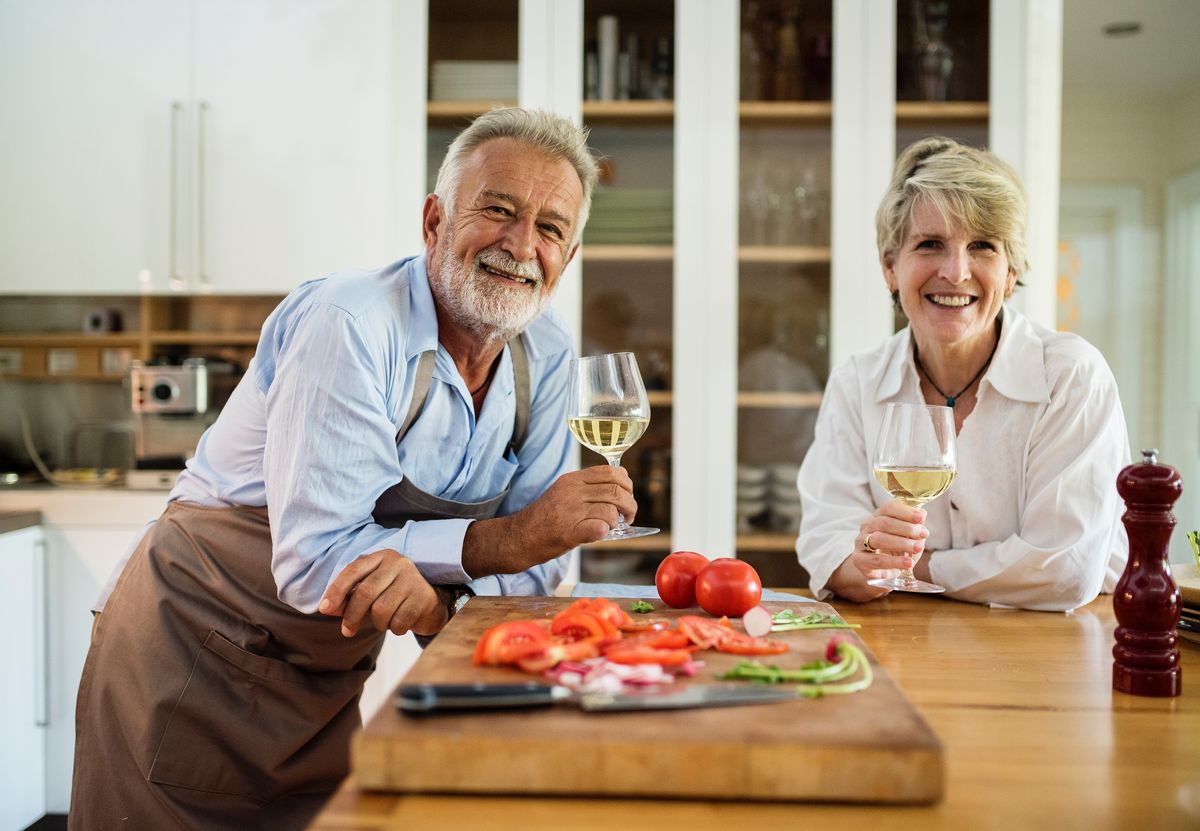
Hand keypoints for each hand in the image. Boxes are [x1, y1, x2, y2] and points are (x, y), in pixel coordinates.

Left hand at [318, 549, 446, 637]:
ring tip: (385, 621)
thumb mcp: (371, 592)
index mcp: (381, 557)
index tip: (324, 609)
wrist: (430, 604)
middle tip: (347, 631)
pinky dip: (395, 628)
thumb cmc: (394, 597)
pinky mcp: (423, 597)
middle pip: (365, 592)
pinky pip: (399, 621)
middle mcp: (398, 563)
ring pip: (381, 610)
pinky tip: (400, 622)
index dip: (336, 590)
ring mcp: (412, 579)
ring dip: (378, 623)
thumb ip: (348, 598)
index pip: (353, 571)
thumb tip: (326, 608)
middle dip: (352, 615)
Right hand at [462, 465, 635, 576]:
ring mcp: (570, 511)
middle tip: (628, 515)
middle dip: (630, 504)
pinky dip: (606, 531)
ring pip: (611, 510)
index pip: (610, 472)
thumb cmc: (545, 518)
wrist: (519, 537)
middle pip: (616, 490)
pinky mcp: (569, 532)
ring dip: (618, 521)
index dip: (626, 483)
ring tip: (612, 527)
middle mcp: (572, 492)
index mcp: (572, 480)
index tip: (627, 495)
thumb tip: (621, 481)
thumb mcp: (564, 492)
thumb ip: (588, 486)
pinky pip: (600, 527)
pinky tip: (599, 533)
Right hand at [827, 500, 928, 601]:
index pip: (889, 508)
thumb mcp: (910, 537)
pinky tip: (908, 563)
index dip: (905, 512)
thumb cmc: (897, 550)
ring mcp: (860, 542)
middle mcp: (867, 526)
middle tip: (924, 534)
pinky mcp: (859, 560)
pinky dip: (895, 561)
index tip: (921, 517)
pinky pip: (877, 560)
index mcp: (878, 516)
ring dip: (902, 543)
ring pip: (879, 539)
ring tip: (918, 548)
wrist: (883, 571)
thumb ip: (915, 526)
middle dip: (906, 528)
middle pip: (884, 522)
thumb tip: (922, 514)